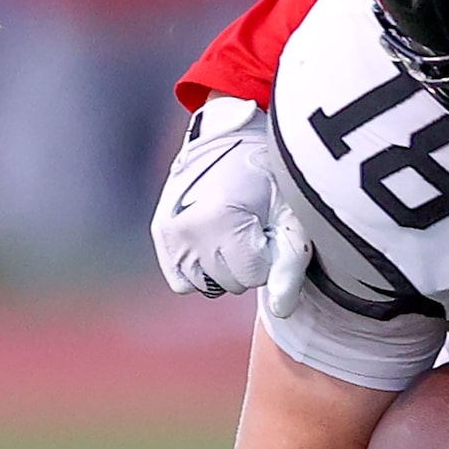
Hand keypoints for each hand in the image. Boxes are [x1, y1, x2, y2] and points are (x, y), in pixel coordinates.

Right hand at [151, 96, 313, 316]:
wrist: (228, 137)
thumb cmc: (268, 173)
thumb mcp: (289, 214)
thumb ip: (287, 265)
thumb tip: (281, 311)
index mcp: (219, 221)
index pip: (253, 276)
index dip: (269, 254)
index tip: (269, 226)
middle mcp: (186, 230)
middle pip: (230, 283)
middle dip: (249, 261)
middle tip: (253, 225)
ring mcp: (168, 233)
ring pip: (206, 285)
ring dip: (224, 267)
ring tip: (233, 231)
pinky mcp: (159, 234)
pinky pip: (182, 281)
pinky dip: (201, 269)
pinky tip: (215, 242)